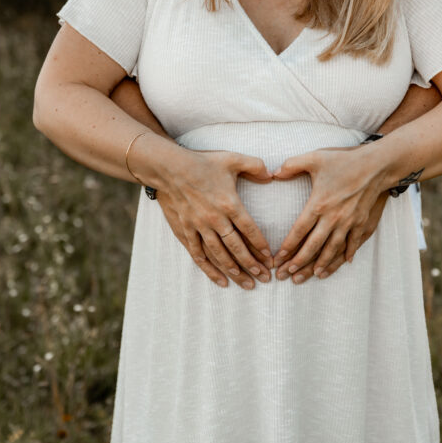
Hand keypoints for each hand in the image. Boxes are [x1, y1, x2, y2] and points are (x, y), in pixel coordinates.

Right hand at [157, 149, 274, 289]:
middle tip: (264, 278)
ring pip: (219, 255)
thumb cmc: (202, 163)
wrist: (170, 168)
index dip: (260, 245)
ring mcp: (199, 227)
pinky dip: (210, 270)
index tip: (270, 258)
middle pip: (236, 247)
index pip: (249, 229)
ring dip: (234, 271)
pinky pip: (199, 255)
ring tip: (248, 283)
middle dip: (252, 264)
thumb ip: (255, 166)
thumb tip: (271, 176)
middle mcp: (215, 219)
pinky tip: (221, 281)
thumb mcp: (232, 159)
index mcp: (229, 204)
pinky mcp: (186, 231)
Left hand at [270, 146, 386, 280]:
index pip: (299, 231)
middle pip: (313, 246)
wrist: (377, 165)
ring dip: (321, 264)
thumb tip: (273, 173)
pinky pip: (352, 244)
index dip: (288, 246)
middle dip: (299, 262)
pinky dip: (346, 255)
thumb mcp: (315, 158)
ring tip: (311, 276)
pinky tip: (340, 264)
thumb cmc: (345, 160)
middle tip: (287, 275)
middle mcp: (333, 218)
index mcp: (318, 204)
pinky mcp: (361, 223)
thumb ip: (292, 165)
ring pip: (332, 249)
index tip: (278, 258)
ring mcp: (349, 223)